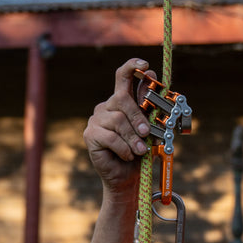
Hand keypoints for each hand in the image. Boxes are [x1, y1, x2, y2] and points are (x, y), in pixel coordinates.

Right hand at [83, 58, 155, 189]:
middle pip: (121, 99)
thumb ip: (148, 106)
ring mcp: (96, 120)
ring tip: (140, 151)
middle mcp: (106, 107)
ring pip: (118, 120)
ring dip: (133, 137)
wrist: (127, 177)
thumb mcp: (148, 128)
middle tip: (147, 133)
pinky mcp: (90, 135)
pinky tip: (128, 155)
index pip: (122, 77)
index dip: (132, 67)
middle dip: (138, 117)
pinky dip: (123, 148)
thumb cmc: (139, 152)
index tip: (145, 65)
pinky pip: (110, 137)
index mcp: (120, 102)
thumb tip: (152, 77)